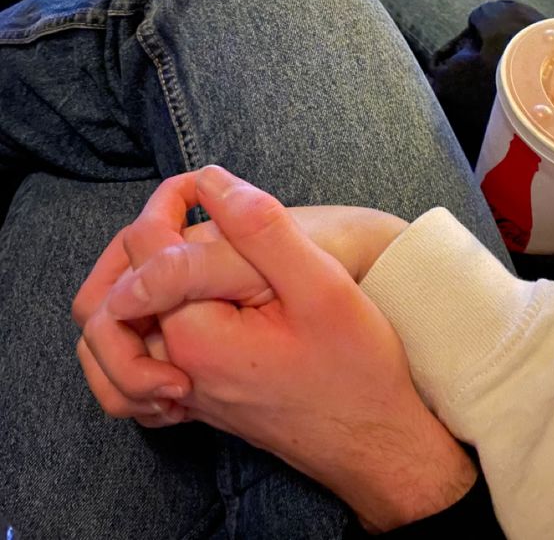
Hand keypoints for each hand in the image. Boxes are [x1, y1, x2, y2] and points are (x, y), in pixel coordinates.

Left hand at [73, 172, 407, 425]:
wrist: (372, 442)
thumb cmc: (355, 367)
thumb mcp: (321, 286)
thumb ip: (261, 229)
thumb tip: (210, 180)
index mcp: (194, 335)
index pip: (143, 249)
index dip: (170, 200)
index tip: (207, 185)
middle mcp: (172, 367)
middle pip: (113, 289)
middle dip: (144, 239)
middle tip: (190, 212)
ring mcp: (179, 389)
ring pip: (112, 331)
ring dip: (133, 281)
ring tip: (177, 249)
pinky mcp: (192, 398)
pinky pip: (132, 365)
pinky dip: (139, 328)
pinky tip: (182, 302)